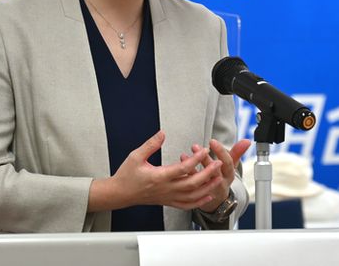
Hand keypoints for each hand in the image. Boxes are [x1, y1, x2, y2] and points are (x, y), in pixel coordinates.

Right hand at [89, 130, 225, 211]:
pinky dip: (199, 202)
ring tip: (218, 178)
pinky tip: (207, 195)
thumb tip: (162, 133)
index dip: (195, 159)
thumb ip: (150, 144)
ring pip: (192, 196)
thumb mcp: (136, 156)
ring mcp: (167, 197)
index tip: (204, 150)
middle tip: (218, 163)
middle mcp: (165, 189)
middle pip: (192, 184)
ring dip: (207, 188)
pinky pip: (186, 205)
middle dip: (207, 173)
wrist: (120, 193)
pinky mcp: (168, 201)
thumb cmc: (127, 175)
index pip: (182, 168)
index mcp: (158, 177)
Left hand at [180, 138, 250, 212]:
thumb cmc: (223, 178)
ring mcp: (209, 190)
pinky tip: (181, 164)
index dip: (220, 152)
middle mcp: (220, 183)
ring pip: (202, 180)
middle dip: (205, 159)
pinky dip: (186, 174)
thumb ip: (237, 153)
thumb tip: (247, 140)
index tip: (212, 141)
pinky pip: (192, 186)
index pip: (228, 163)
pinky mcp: (198, 195)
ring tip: (185, 155)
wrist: (217, 202)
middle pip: (214, 172)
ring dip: (193, 168)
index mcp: (229, 175)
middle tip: (196, 146)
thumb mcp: (230, 167)